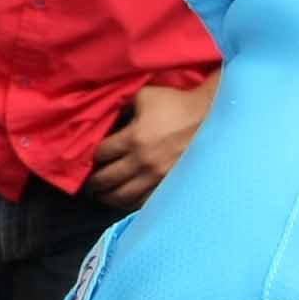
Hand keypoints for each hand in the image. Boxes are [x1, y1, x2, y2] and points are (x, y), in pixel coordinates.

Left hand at [87, 77, 213, 209]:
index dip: (91, 157)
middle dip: (93, 182)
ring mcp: (157, 176)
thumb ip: (122, 106)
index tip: (90, 159)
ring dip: (107, 197)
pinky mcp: (169, 184)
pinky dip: (129, 203)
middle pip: (107, 179)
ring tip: (101, 195)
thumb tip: (106, 116)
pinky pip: (143, 201)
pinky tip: (124, 200)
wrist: (210, 117)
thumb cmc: (175, 104)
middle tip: (89, 183)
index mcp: (134, 139)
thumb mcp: (144, 96)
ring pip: (122, 196)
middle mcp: (143, 161)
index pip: (101, 155)